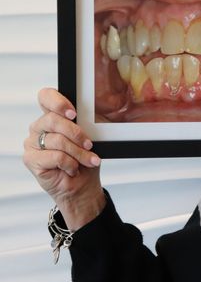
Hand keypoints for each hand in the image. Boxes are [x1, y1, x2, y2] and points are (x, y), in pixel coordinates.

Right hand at [23, 88, 105, 229]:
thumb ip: (83, 125)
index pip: (45, 97)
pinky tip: (73, 169)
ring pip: (57, 140)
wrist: (82, 185)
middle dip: (76, 133)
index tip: (74, 113)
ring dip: (78, 152)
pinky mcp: (31, 159)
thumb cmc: (84, 159)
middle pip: (53, 119)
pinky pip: (55, 156)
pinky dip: (70, 163)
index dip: (58, 102)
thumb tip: (88, 119)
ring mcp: (32, 143)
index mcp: (52, 116)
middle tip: (89, 144)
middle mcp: (39, 127)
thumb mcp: (89, 138)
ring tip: (89, 160)